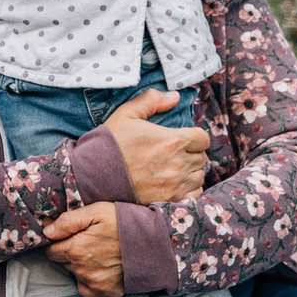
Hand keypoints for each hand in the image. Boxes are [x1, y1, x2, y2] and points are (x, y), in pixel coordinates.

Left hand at [44, 204, 122, 296]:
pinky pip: (87, 289)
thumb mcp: (96, 212)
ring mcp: (94, 283)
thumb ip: (68, 221)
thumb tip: (47, 232)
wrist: (153, 242)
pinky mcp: (106, 293)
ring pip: (75, 275)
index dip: (59, 242)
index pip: (51, 250)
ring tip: (99, 253)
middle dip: (70, 253)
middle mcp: (82, 270)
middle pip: (63, 263)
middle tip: (89, 242)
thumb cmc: (124, 222)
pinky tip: (102, 269)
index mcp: (76, 249)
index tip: (71, 237)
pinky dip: (90, 281)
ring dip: (81, 266)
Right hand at [100, 89, 209, 203]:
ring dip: (192, 171)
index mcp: (172, 140)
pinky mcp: (169, 200)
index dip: (195, 137)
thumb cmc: (110, 143)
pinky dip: (189, 189)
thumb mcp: (127, 114)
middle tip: (176, 154)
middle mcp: (178, 163)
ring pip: (199, 176)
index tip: (183, 139)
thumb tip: (174, 96)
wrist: (94, 175)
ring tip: (176, 169)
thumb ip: (152, 100)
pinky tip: (175, 184)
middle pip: (201, 157)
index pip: (202, 138)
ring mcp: (175, 184)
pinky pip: (194, 194)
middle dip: (192, 153)